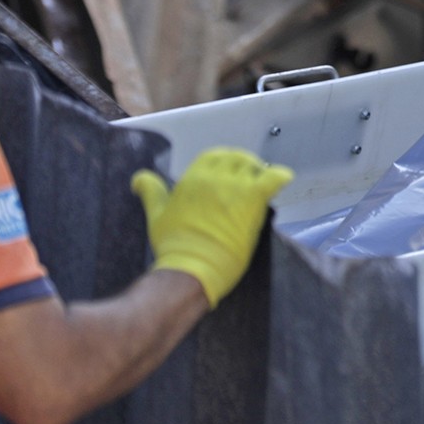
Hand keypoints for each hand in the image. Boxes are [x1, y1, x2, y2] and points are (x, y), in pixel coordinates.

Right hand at [131, 147, 291, 305]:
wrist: (191, 267)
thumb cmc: (174, 245)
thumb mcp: (156, 214)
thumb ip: (151, 191)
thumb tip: (138, 178)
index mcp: (193, 177)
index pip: (215, 157)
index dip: (225, 162)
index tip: (230, 172)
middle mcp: (215, 177)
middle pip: (236, 160)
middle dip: (243, 166)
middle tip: (249, 178)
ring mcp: (234, 187)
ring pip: (253, 168)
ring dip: (258, 173)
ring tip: (261, 184)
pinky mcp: (252, 201)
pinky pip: (272, 179)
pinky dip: (280, 176)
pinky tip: (284, 178)